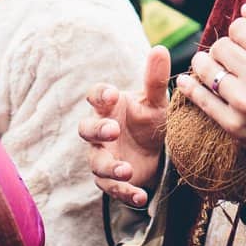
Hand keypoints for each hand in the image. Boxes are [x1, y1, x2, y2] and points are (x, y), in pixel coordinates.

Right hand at [80, 45, 172, 207]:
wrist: (154, 151)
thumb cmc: (148, 119)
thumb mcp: (155, 101)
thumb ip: (155, 79)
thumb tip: (160, 48)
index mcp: (108, 107)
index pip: (95, 97)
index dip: (100, 95)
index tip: (112, 94)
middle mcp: (100, 132)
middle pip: (86, 130)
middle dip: (97, 131)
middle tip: (112, 130)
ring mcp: (102, 156)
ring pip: (96, 163)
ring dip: (110, 167)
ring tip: (127, 170)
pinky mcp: (110, 179)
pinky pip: (111, 188)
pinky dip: (125, 192)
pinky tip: (140, 196)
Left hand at [176, 4, 245, 185]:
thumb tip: (245, 9)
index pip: (238, 27)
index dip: (240, 33)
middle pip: (220, 46)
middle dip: (224, 49)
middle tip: (233, 59)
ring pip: (206, 69)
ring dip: (205, 66)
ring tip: (212, 69)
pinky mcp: (235, 125)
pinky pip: (201, 100)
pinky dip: (190, 88)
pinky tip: (186, 82)